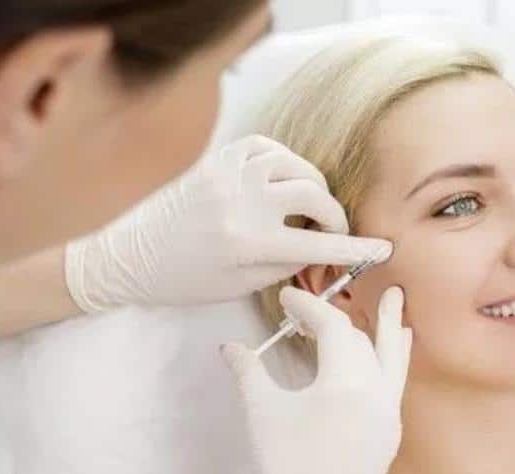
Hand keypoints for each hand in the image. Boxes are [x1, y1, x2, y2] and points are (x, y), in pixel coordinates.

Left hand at [65, 135, 389, 311]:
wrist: (132, 257)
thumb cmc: (185, 280)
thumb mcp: (241, 285)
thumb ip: (286, 264)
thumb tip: (319, 247)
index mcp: (247, 243)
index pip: (317, 245)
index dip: (355, 248)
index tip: (382, 248)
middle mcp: (241, 203)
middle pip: (313, 195)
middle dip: (333, 214)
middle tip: (330, 230)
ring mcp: (228, 175)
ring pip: (294, 165)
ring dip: (310, 186)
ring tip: (307, 205)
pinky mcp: (217, 160)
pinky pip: (266, 148)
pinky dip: (284, 162)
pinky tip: (283, 179)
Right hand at [221, 286, 411, 473]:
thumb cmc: (289, 464)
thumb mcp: (263, 414)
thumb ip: (249, 373)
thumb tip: (229, 348)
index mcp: (345, 383)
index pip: (332, 327)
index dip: (309, 306)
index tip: (287, 299)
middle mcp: (375, 391)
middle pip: (357, 339)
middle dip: (332, 319)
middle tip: (305, 311)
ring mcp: (388, 410)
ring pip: (391, 355)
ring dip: (389, 324)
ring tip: (396, 296)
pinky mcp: (391, 427)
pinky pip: (398, 380)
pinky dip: (396, 355)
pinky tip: (399, 342)